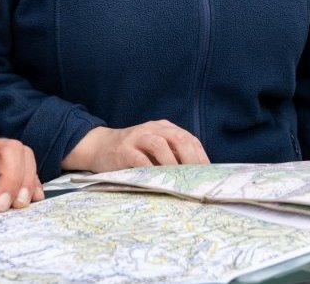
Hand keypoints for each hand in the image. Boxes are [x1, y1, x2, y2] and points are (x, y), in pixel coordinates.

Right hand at [63, 121, 209, 173]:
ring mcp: (137, 137)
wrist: (100, 146)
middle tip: (197, 179)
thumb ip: (173, 156)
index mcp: (165, 128)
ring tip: (179, 180)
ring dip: (172, 164)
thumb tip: (197, 176)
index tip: (209, 175)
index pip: (189, 139)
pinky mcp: (123, 150)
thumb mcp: (155, 149)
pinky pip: (139, 159)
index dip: (201, 156)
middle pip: (178, 139)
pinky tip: (157, 181)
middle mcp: (153, 129)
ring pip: (159, 145)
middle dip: (190, 159)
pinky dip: (150, 170)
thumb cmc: (134, 152)